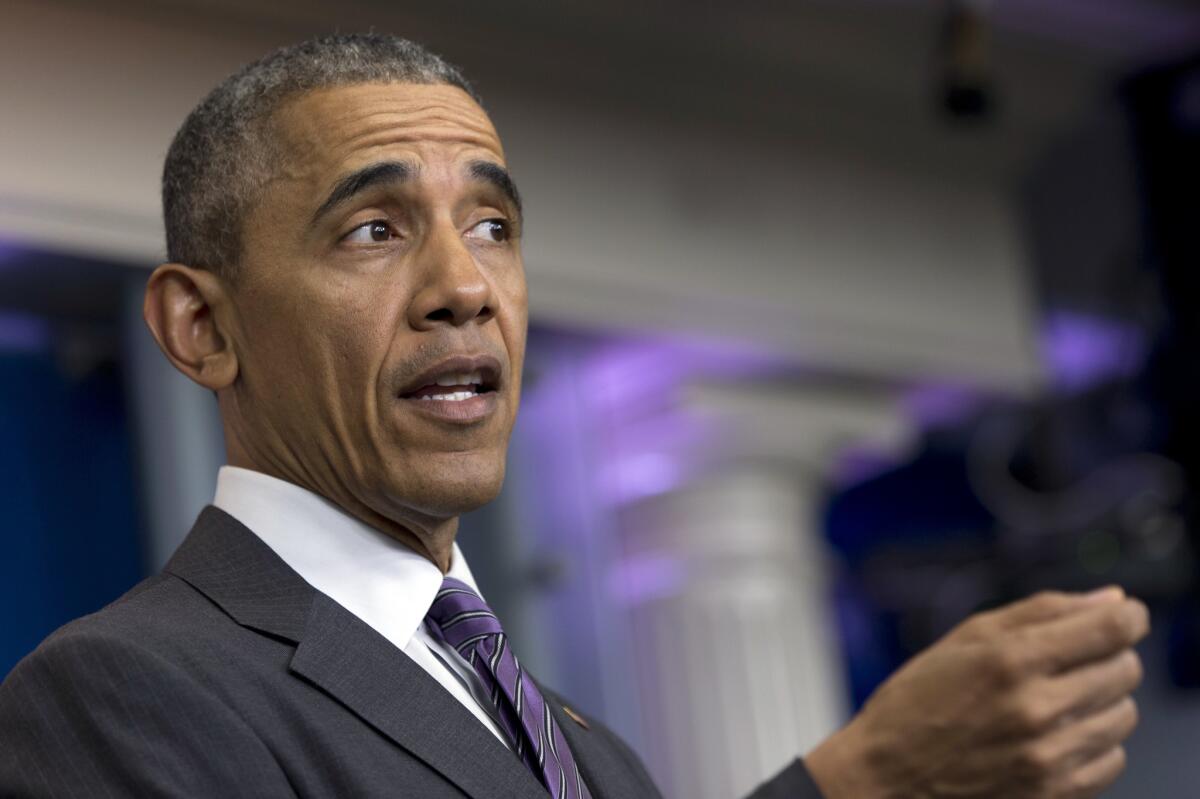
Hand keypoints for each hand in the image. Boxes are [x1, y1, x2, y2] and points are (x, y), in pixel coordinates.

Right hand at [806, 588, 1148, 798]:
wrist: (887, 776)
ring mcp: (1048, 757)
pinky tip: (1059, 734)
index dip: (1128, 615)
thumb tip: (1110, 598)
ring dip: (1102, 700)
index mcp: (1010, 660)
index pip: (1110, 629)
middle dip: (1109, 655)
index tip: (1126, 614)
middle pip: (1124, 669)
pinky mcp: (1054, 792)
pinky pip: (1113, 760)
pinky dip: (1094, 743)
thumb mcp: (967, 638)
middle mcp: (1035, 709)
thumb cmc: (918, 701)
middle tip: (1076, 658)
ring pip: (1124, 715)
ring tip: (1061, 698)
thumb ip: (1041, 612)